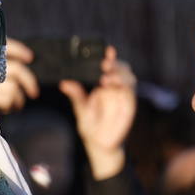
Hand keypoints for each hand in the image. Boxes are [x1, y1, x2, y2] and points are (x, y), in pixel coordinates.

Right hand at [0, 38, 38, 117]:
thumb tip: (24, 60)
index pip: (3, 47)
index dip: (18, 50)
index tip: (30, 58)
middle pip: (16, 69)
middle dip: (29, 81)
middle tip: (34, 94)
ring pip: (13, 87)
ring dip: (18, 98)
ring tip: (15, 105)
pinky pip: (8, 99)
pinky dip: (10, 105)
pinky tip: (6, 108)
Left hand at [59, 46, 135, 180]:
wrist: (99, 145)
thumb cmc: (91, 125)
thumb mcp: (81, 109)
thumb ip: (76, 95)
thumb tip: (64, 82)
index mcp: (104, 85)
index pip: (109, 67)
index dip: (109, 57)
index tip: (104, 49)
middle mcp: (115, 88)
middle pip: (121, 69)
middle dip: (115, 63)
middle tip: (103, 61)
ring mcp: (123, 97)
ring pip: (128, 78)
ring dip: (119, 73)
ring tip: (105, 74)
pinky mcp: (129, 107)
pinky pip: (130, 93)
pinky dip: (122, 87)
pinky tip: (111, 85)